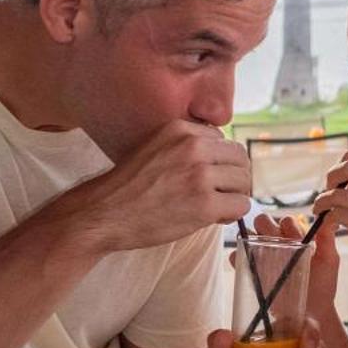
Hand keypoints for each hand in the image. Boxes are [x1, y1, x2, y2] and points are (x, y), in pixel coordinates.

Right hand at [54, 121, 250, 252]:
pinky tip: (215, 218)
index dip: (221, 161)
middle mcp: (194, 147)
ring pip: (243, 182)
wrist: (103, 213)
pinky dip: (233, 214)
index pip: (224, 140)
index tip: (210, 176)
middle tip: (221, 194)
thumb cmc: (127, 186)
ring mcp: (201, 175)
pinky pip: (241, 205)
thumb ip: (185, 146)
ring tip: (216, 207)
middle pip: (240, 158)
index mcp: (182, 130)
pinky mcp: (205, 204)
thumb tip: (220, 158)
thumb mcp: (155, 148)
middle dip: (235, 178)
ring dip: (234, 196)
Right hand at [247, 213, 340, 326]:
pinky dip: (238, 256)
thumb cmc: (322, 285)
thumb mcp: (329, 260)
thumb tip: (327, 217)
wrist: (311, 313)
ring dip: (251, 239)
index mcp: (295, 236)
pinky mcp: (252, 271)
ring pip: (248, 235)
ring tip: (261, 253)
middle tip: (276, 244)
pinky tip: (246, 262)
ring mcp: (262, 256)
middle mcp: (277, 242)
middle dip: (266, 227)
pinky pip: (238, 256)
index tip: (296, 238)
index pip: (286, 220)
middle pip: (263, 221)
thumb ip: (327, 239)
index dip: (288, 225)